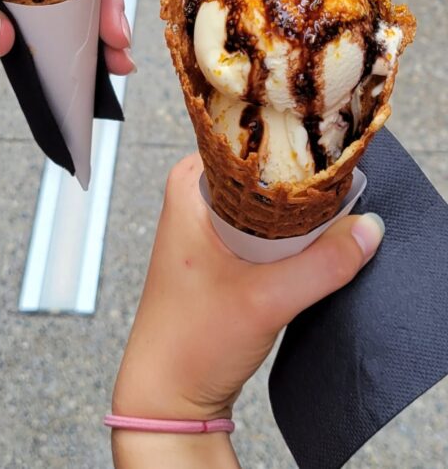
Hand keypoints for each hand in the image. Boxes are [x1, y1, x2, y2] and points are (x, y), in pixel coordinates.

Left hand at [112, 153, 383, 466]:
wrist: (167, 394)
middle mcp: (193, 197)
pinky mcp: (220, 252)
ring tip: (324, 225)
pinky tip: (308, 248)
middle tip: (332, 197)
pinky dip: (287, 238)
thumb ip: (323, 264)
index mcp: (187, 186)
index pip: (246, 139)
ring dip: (296, 216)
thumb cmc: (190, 341)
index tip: (324, 160)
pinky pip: (264, 229)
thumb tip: (367, 230)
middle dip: (298, 185)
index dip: (289, 146)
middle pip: (260, 171)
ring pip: (266, 202)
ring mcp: (205, 225)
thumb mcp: (265, 299)